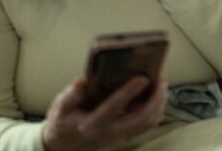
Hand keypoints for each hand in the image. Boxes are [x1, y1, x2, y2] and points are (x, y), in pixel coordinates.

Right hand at [41, 75, 166, 150]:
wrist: (61, 149)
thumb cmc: (62, 125)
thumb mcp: (59, 108)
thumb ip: (71, 95)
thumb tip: (83, 82)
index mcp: (92, 124)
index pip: (114, 107)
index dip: (129, 92)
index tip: (142, 77)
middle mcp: (109, 133)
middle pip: (141, 119)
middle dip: (156, 99)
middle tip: (162, 79)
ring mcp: (119, 138)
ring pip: (147, 124)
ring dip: (158, 105)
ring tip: (162, 85)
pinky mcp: (124, 138)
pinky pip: (145, 126)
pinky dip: (154, 111)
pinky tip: (155, 97)